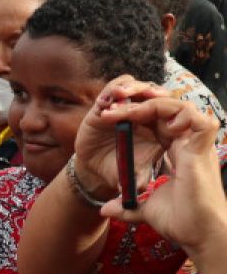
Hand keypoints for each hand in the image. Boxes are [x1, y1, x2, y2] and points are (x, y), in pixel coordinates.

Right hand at [72, 76, 172, 197]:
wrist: (95, 168)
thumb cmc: (119, 170)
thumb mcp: (133, 175)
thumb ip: (139, 178)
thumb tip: (141, 186)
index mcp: (162, 130)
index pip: (176, 113)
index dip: (176, 112)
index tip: (169, 121)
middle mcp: (148, 116)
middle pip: (160, 95)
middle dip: (153, 95)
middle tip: (148, 97)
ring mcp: (129, 107)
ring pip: (139, 87)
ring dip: (133, 88)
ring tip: (122, 95)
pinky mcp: (108, 104)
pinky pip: (115, 87)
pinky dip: (113, 89)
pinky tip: (108, 99)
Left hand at [95, 93, 225, 256]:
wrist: (200, 236)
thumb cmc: (181, 224)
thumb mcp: (145, 209)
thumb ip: (127, 206)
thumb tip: (105, 210)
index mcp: (179, 152)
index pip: (156, 122)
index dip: (133, 116)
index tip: (107, 118)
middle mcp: (189, 144)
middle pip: (165, 110)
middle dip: (136, 104)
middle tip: (108, 110)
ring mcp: (198, 145)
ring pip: (178, 107)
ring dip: (148, 104)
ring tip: (121, 110)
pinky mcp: (204, 149)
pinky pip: (196, 118)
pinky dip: (176, 113)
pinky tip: (150, 119)